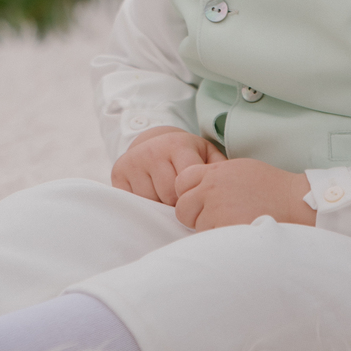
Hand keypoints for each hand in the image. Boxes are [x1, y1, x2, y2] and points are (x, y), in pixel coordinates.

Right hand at [112, 127, 226, 205]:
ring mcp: (133, 161)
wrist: (154, 143)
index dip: (193, 197)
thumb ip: (219, 170)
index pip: (187, 184)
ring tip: (166, 198)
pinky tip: (150, 197)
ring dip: (161, 207)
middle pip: (170, 197)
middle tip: (181, 200)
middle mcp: (153, 149)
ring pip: (151, 202)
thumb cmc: (186, 156)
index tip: (196, 197)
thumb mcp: (205, 155)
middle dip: (178, 204)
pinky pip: (133, 202)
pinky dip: (144, 206)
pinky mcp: (118, 172)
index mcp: (178, 144)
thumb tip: (232, 190)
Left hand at [173, 157, 317, 231]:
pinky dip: (221, 241)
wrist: (296, 202)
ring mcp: (217, 210)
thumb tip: (198, 189)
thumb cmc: (271, 187)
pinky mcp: (225, 229)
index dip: (189, 194)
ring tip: (233, 225)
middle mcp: (211, 189)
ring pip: (197, 227)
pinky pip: (211, 240)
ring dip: (210, 230)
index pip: (181, 182)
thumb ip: (215, 177)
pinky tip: (237, 235)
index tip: (201, 201)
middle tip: (216, 218)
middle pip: (183, 208)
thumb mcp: (239, 170)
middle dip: (195, 216)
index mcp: (214, 172)